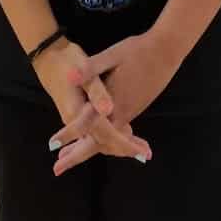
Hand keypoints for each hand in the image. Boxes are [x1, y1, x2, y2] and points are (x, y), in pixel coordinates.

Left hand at [48, 31, 183, 173]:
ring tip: (69, 155)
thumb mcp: (112, 55)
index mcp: (113, 102)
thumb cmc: (138, 51)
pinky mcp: (134, 108)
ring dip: (88, 148)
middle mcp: (122, 113)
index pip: (87, 124)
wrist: (167, 51)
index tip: (53, 145)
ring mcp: (130, 112)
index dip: (69, 134)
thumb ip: (90, 68)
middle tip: (57, 169)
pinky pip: (117, 133)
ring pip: (107, 139)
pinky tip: (96, 139)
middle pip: (98, 142)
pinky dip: (103, 141)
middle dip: (77, 155)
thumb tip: (69, 77)